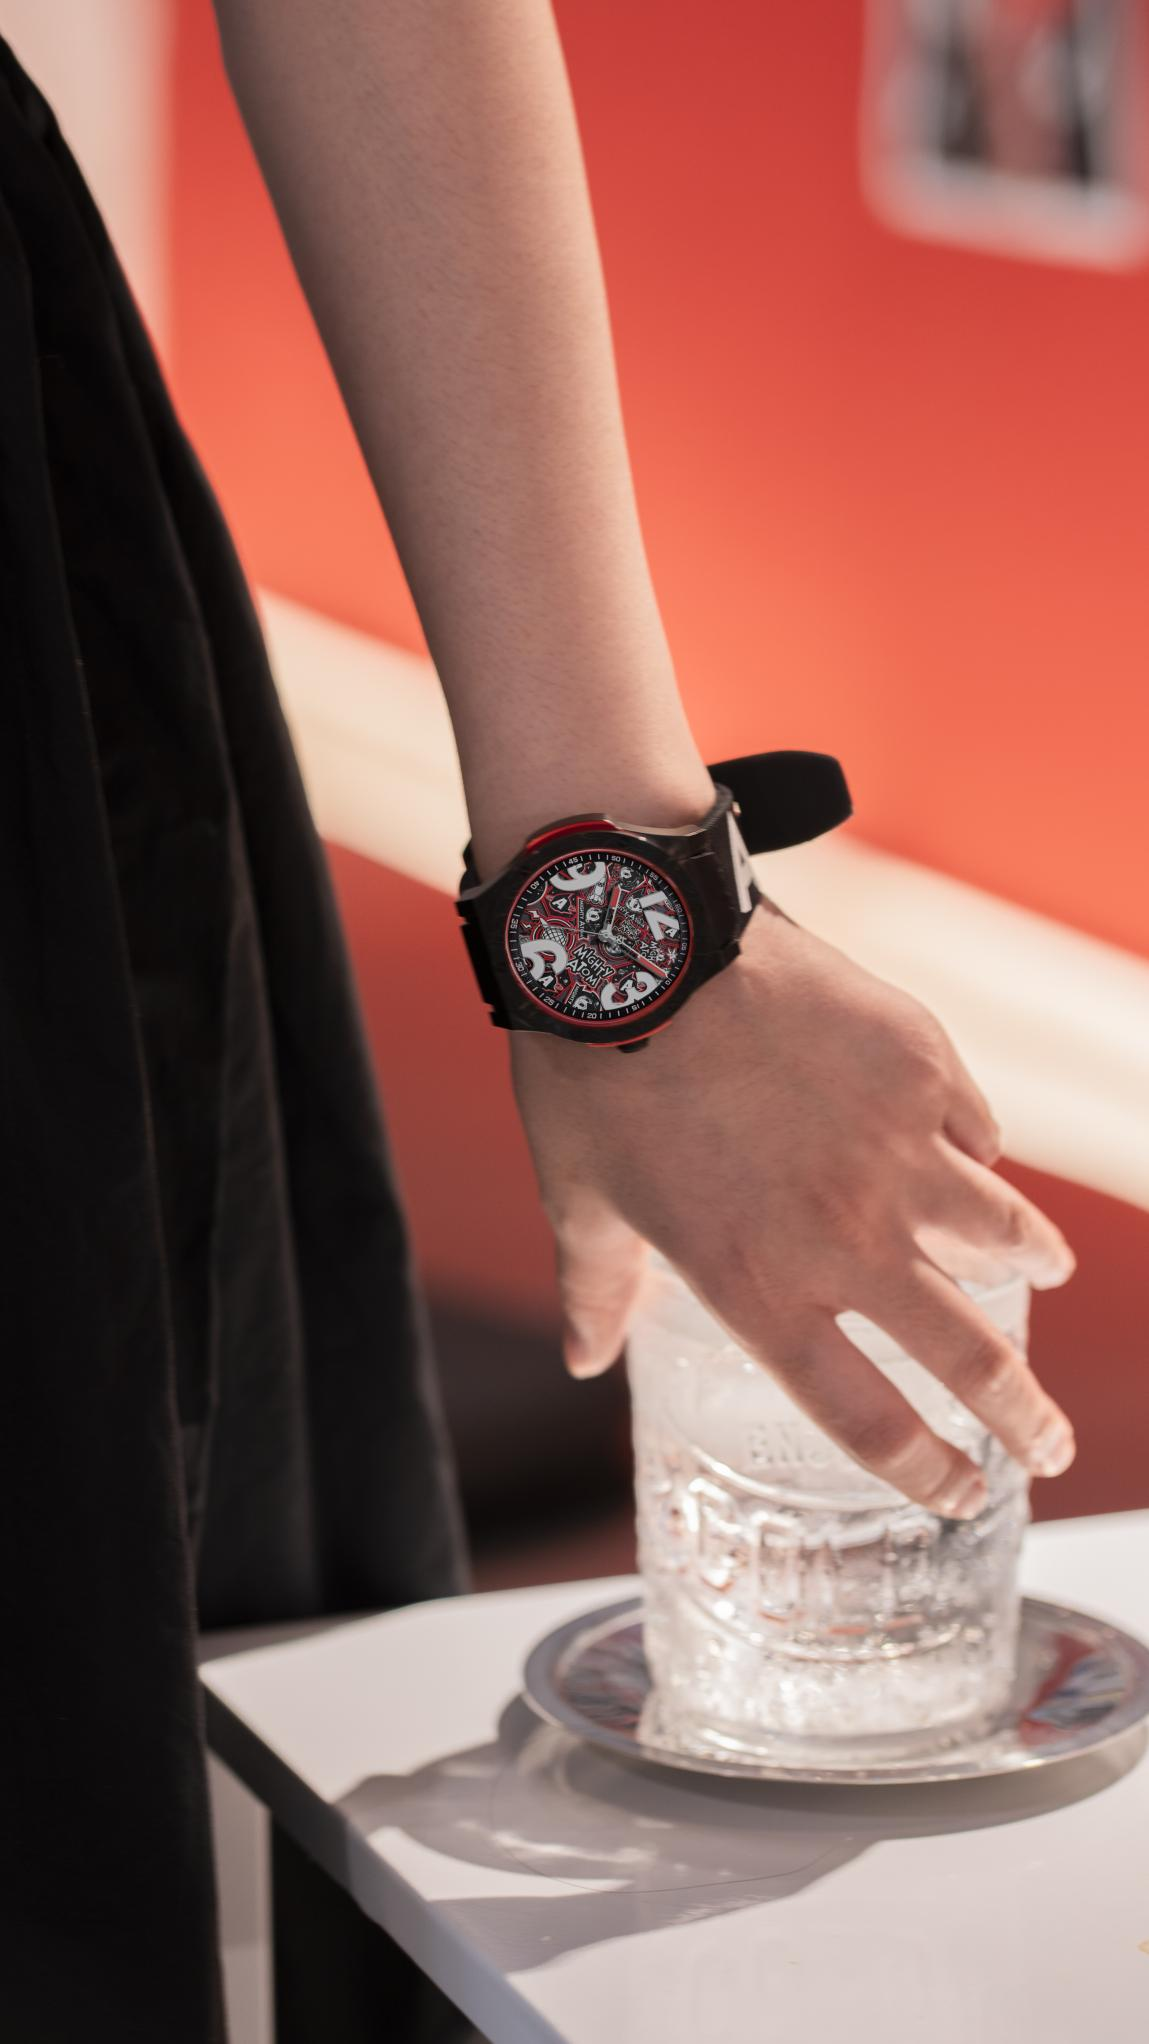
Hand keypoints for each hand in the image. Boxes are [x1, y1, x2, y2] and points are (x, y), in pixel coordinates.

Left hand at [510, 902, 1076, 1517]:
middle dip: (1023, 1417)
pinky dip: (977, 1149)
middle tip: (1047, 1446)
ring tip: (1043, 1274)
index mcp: (760, 1287)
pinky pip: (976, 1127)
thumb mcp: (578, 1202)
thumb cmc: (591, 1076)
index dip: (926, 1472)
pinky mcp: (923, 1066)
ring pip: (1004, 1235)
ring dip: (1031, 1265)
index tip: (960, 1493)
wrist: (637, 940)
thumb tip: (584, 1357)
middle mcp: (847, 1236)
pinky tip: (971, 1149)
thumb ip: (597, 1291)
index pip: (867, 1418)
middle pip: (971, 1356)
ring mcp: (899, 1150)